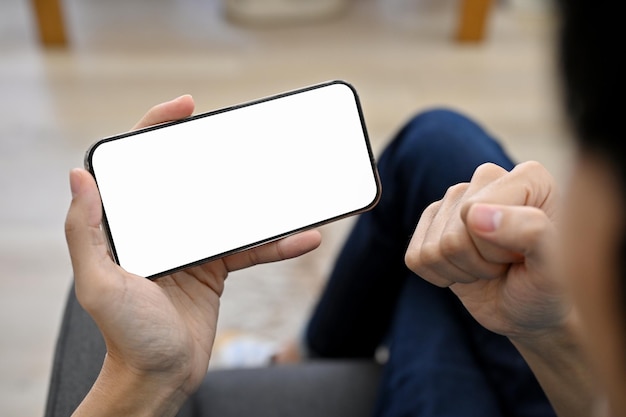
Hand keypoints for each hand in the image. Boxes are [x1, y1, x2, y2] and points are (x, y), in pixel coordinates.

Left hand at [65, 95, 321, 415]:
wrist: (162, 377)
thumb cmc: (126, 337)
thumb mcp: (101, 285)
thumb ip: (86, 232)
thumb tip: (78, 175)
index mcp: (130, 225)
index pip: (140, 165)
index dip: (157, 128)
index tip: (186, 107)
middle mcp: (161, 228)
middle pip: (190, 178)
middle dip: (215, 153)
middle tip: (242, 135)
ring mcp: (192, 246)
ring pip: (229, 210)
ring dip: (257, 198)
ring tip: (287, 182)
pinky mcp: (216, 267)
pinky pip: (251, 248)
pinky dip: (277, 243)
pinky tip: (303, 237)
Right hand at [404, 161, 568, 340]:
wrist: (533, 310)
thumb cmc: (552, 287)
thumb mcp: (555, 268)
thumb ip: (530, 232)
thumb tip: (473, 215)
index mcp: (527, 177)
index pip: (474, 210)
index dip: (495, 247)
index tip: (525, 255)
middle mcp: (487, 180)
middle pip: (452, 233)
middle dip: (480, 263)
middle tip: (508, 265)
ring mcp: (456, 201)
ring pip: (431, 248)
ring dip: (461, 271)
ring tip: (491, 269)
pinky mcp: (432, 225)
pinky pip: (415, 257)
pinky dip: (440, 276)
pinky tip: (468, 271)